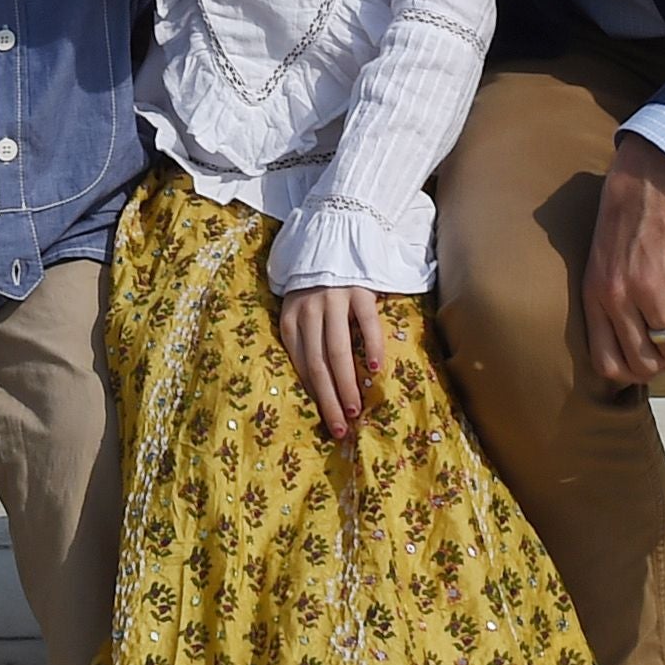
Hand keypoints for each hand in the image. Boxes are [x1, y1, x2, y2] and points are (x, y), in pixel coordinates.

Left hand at [279, 283, 387, 441]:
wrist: (334, 236)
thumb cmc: (317, 283)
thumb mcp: (300, 307)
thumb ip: (305, 338)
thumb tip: (319, 386)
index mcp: (290, 318)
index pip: (301, 364)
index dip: (314, 394)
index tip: (326, 419)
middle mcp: (309, 310)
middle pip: (317, 364)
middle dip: (329, 400)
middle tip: (340, 428)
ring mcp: (334, 299)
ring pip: (338, 350)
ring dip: (346, 384)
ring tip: (355, 410)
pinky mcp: (360, 290)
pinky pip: (367, 324)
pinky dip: (370, 348)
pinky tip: (374, 370)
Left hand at [584, 133, 664, 391]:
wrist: (655, 172)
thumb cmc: (628, 213)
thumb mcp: (601, 258)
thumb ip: (609, 297)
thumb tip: (629, 340)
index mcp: (595, 294)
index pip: (607, 363)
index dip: (632, 372)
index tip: (648, 361)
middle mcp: (620, 296)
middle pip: (646, 363)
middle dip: (664, 360)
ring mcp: (654, 288)